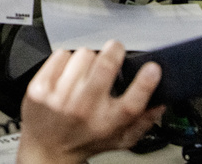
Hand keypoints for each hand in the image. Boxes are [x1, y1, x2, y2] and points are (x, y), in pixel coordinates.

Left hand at [17, 41, 164, 163]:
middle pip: (105, 66)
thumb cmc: (84, 141)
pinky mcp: (41, 88)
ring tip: (87, 70)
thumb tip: (161, 103)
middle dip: (115, 51)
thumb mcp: (119, 139)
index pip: (132, 101)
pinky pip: (60, 55)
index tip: (152, 68)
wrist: (47, 150)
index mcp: (107, 123)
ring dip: (89, 58)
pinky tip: (68, 72)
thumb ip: (143, 122)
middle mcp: (84, 110)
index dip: (146, 81)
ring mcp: (59, 98)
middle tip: (115, 51)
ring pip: (83, 55)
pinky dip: (67, 59)